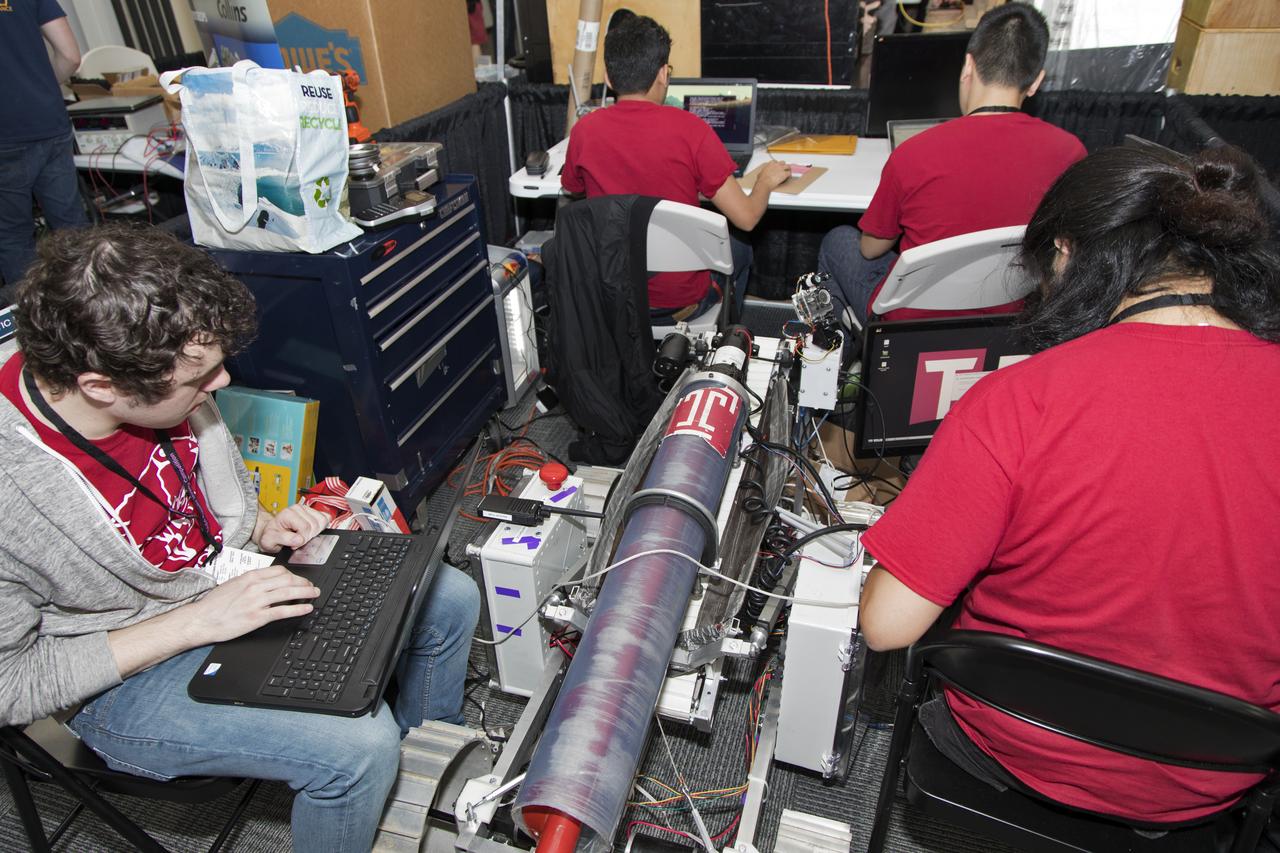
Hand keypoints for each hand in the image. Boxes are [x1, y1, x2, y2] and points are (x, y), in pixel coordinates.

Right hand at [183, 565, 319, 645]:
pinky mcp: (257, 617)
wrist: (201, 619)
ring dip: (306, 593)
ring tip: (314, 594)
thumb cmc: (213, 604)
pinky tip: (307, 608)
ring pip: (289, 592)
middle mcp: (255, 586)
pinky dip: (298, 608)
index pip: (279, 570)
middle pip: (288, 579)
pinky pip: (283, 610)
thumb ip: (250, 581)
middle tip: (311, 587)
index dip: (294, 575)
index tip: (300, 579)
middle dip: (303, 582)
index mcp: (249, 576)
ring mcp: (257, 601)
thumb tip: (265, 581)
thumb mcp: (232, 584)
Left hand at [256, 503, 327, 553]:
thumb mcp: (270, 540)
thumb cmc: (270, 535)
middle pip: (315, 525)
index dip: (302, 539)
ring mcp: (306, 509)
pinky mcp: (313, 512)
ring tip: (304, 536)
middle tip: (298, 540)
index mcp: (288, 513)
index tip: (294, 545)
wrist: (270, 531)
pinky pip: (326, 518)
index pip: (305, 527)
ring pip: (323, 521)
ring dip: (316, 532)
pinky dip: (321, 527)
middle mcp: (298, 508)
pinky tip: (311, 531)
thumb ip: (284, 539)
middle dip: (309, 537)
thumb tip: (299, 539)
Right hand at [758, 159, 791, 190]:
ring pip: (788, 166)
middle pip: (783, 162)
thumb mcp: (761, 173)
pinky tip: (788, 178)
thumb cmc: (762, 179)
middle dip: (783, 166)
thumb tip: (762, 173)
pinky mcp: (785, 174)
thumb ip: (764, 171)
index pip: (776, 161)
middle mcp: (777, 164)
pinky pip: (789, 173)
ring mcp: (781, 169)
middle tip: (783, 170)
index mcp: (771, 163)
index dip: (777, 165)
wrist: (765, 183)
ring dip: (787, 169)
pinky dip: (789, 175)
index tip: (776, 168)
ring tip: (787, 173)